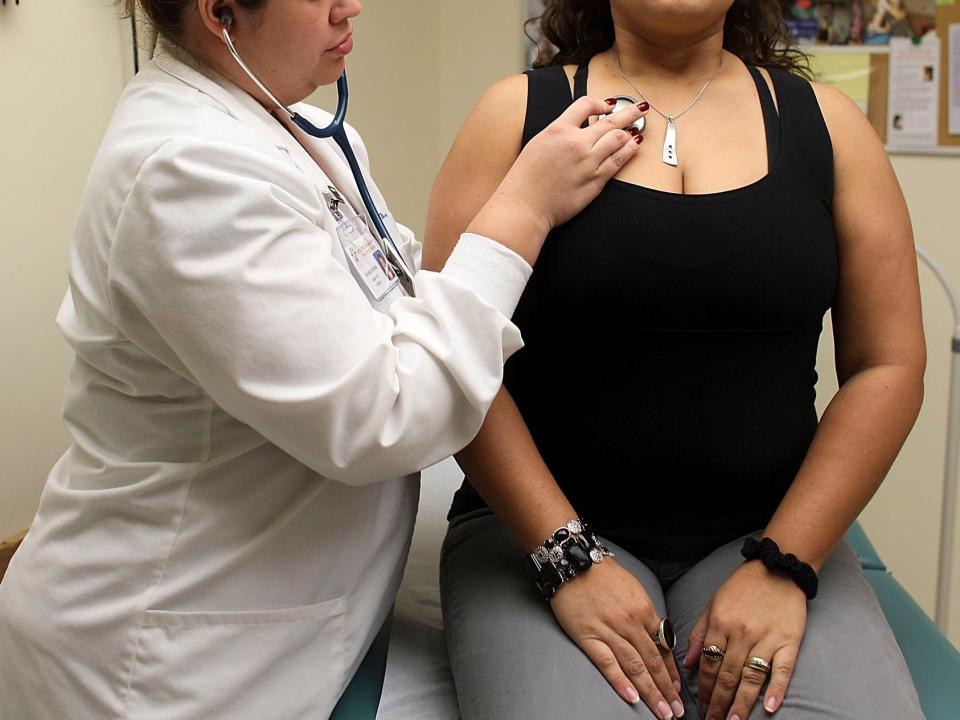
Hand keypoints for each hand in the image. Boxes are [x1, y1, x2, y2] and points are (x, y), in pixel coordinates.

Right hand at [496, 96, 646, 233]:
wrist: (525, 206)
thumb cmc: (525, 180)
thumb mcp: (537, 143)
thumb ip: (558, 133)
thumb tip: (575, 129)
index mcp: (558, 130)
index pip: (585, 105)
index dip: (600, 103)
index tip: (607, 105)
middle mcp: (576, 143)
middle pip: (610, 120)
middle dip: (629, 112)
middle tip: (639, 108)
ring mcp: (588, 162)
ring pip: (619, 139)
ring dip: (631, 131)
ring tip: (638, 128)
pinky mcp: (596, 181)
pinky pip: (619, 161)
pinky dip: (629, 150)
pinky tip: (634, 145)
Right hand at [551, 559, 685, 718]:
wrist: (573, 562)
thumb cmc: (603, 575)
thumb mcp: (634, 589)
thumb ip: (645, 614)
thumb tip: (657, 637)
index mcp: (644, 610)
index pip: (663, 648)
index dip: (671, 672)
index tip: (677, 691)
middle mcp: (631, 623)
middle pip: (653, 662)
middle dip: (666, 690)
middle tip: (676, 712)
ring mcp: (609, 630)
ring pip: (635, 667)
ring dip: (650, 692)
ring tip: (661, 712)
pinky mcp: (588, 636)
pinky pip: (607, 663)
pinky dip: (620, 682)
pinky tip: (632, 698)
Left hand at [684, 561, 806, 719]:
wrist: (778, 568)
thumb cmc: (742, 587)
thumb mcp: (713, 604)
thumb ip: (699, 633)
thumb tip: (687, 663)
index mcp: (720, 624)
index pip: (708, 664)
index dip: (704, 689)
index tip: (700, 707)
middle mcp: (741, 634)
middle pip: (727, 675)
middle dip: (718, 702)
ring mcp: (766, 639)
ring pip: (751, 677)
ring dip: (741, 703)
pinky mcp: (789, 641)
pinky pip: (783, 670)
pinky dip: (777, 690)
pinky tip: (770, 708)